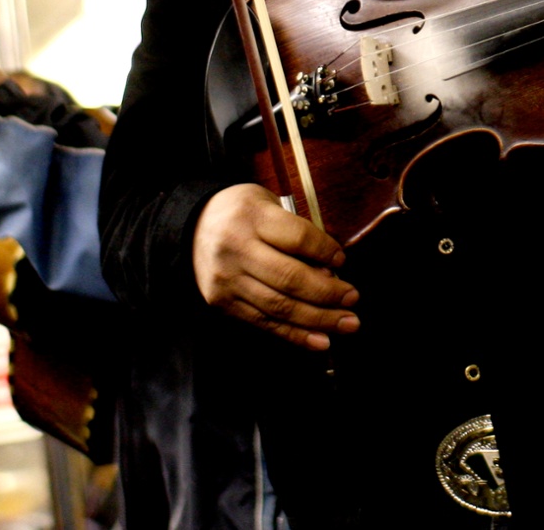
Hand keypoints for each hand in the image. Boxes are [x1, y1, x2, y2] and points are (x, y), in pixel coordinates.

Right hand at [192, 183, 358, 350]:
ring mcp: (228, 279)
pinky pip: (264, 323)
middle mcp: (237, 249)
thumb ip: (296, 231)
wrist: (191, 227)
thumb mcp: (267, 203)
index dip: (325, 251)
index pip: (297, 238)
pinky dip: (295, 334)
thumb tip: (329, 269)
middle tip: (353, 299)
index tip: (343, 260)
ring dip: (318, 319)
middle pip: (290, 277)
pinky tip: (319, 341)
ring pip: (279, 306)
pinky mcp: (223, 303)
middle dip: (328, 293)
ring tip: (346, 324)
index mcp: (252, 217)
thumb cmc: (241, 213)